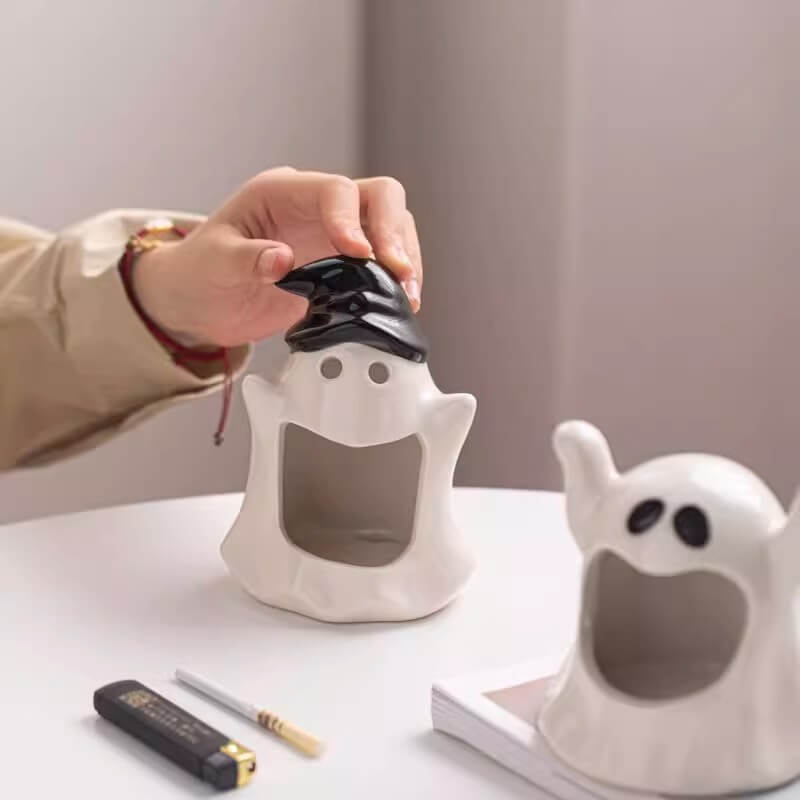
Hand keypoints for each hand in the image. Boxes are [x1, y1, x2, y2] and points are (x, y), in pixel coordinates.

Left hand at [132, 167, 422, 347]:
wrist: (202, 303)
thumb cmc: (201, 274)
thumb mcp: (212, 264)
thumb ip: (244, 259)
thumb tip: (281, 260)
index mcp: (282, 193)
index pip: (335, 190)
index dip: (351, 219)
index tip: (359, 255)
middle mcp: (316, 207)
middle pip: (378, 197)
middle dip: (393, 232)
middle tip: (397, 272)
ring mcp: (335, 235)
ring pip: (392, 227)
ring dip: (404, 258)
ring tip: (406, 295)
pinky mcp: (346, 266)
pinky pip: (385, 262)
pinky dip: (397, 281)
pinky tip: (400, 303)